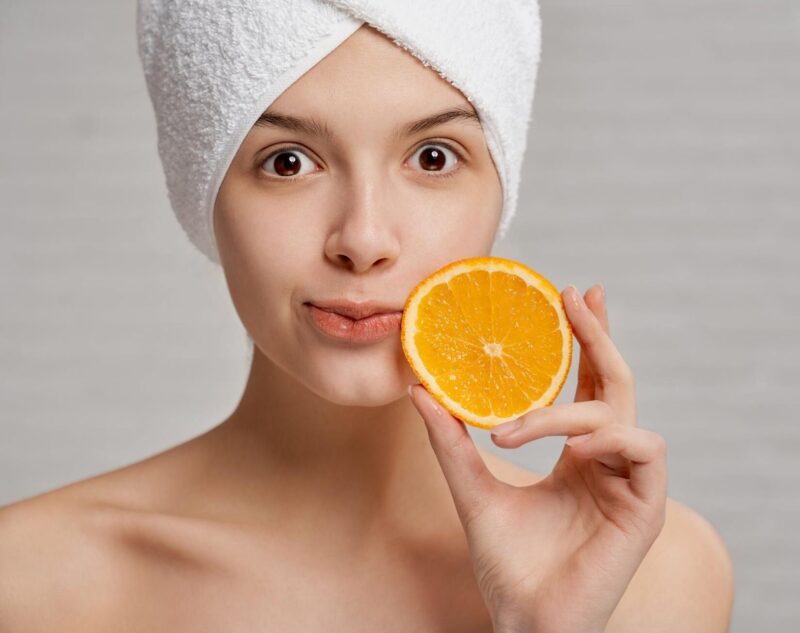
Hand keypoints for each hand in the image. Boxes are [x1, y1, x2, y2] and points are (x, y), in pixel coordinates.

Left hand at [408, 283, 667, 632]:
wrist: (523, 618)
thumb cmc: (505, 562)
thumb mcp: (471, 488)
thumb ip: (450, 441)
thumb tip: (417, 389)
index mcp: (575, 455)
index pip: (586, 385)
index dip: (584, 340)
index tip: (570, 296)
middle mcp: (605, 460)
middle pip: (614, 381)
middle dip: (598, 335)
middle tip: (578, 295)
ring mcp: (628, 482)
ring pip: (618, 413)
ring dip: (568, 411)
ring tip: (516, 429)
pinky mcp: (646, 507)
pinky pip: (644, 450)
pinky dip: (609, 439)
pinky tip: (575, 448)